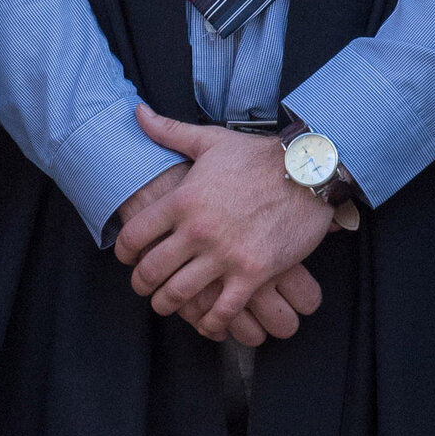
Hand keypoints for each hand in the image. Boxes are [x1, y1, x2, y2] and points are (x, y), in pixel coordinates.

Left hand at [109, 108, 339, 342]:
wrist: (310, 171)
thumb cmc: (259, 156)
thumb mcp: (210, 140)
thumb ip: (169, 132)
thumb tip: (137, 112)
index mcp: (182, 200)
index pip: (135, 235)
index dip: (124, 252)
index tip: (127, 258)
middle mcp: (198, 231)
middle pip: (151, 271)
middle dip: (142, 285)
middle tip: (144, 289)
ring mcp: (225, 255)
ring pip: (180, 295)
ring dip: (169, 305)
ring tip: (168, 306)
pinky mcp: (253, 274)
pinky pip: (223, 310)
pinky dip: (211, 323)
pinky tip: (208, 323)